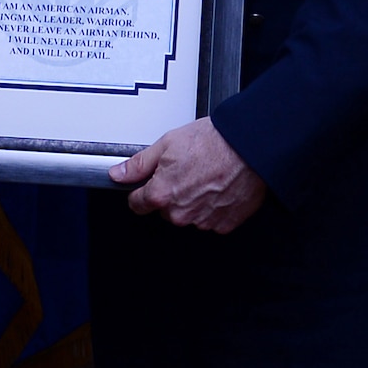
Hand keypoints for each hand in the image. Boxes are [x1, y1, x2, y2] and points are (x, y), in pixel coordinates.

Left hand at [110, 118, 266, 232]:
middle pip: (164, 209)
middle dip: (170, 193)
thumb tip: (119, 174)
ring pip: (187, 214)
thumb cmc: (213, 142)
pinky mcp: (224, 224)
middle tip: (186, 170)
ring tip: (205, 176)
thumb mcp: (167, 144)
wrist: (248, 147)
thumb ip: (139, 164)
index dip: (141, 190)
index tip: (148, 183)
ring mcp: (203, 221)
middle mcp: (180, 213)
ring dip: (192, 200)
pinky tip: (218, 186)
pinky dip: (212, 206)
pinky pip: (210, 219)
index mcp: (161, 195)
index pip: (137, 204)